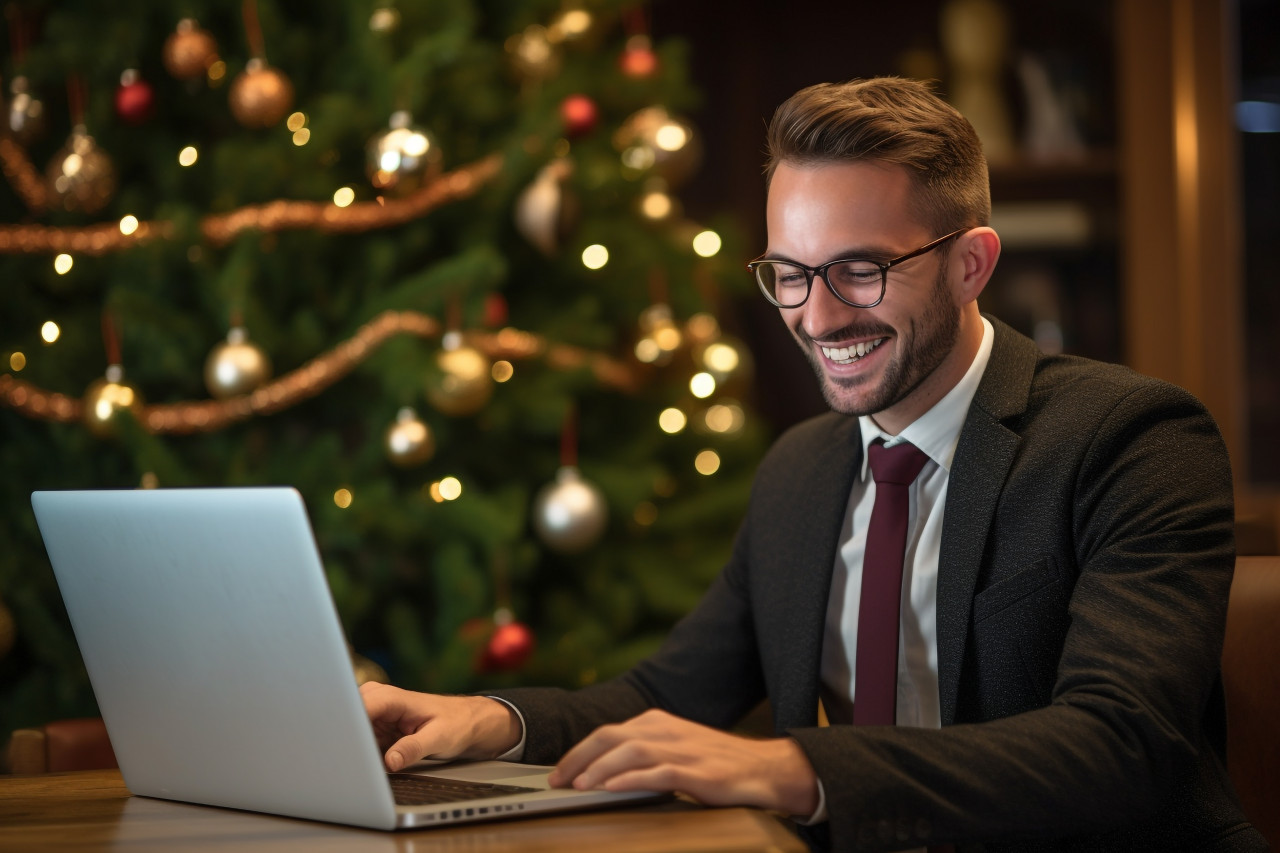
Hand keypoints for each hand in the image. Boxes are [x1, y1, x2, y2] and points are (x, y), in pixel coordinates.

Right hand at [359, 681, 521, 770]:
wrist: (466, 721)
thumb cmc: (457, 723)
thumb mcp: (439, 737)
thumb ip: (414, 748)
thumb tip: (390, 761)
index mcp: (391, 697)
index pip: (356, 709)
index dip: (346, 728)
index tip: (345, 748)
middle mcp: (378, 701)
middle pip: (346, 720)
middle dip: (345, 740)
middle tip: (349, 764)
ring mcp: (374, 715)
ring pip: (350, 733)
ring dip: (352, 749)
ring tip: (357, 766)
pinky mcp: (375, 729)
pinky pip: (359, 742)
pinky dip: (361, 753)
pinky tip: (365, 763)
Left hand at [547, 709, 818, 817]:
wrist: (761, 768)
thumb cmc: (715, 761)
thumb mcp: (675, 746)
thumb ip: (643, 750)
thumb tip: (603, 767)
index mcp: (657, 721)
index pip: (607, 732)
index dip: (579, 751)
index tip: (558, 771)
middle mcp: (664, 729)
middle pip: (610, 736)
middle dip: (578, 758)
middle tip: (556, 780)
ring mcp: (680, 749)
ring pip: (629, 751)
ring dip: (599, 769)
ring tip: (578, 786)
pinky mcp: (695, 771)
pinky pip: (656, 772)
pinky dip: (631, 779)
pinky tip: (612, 789)